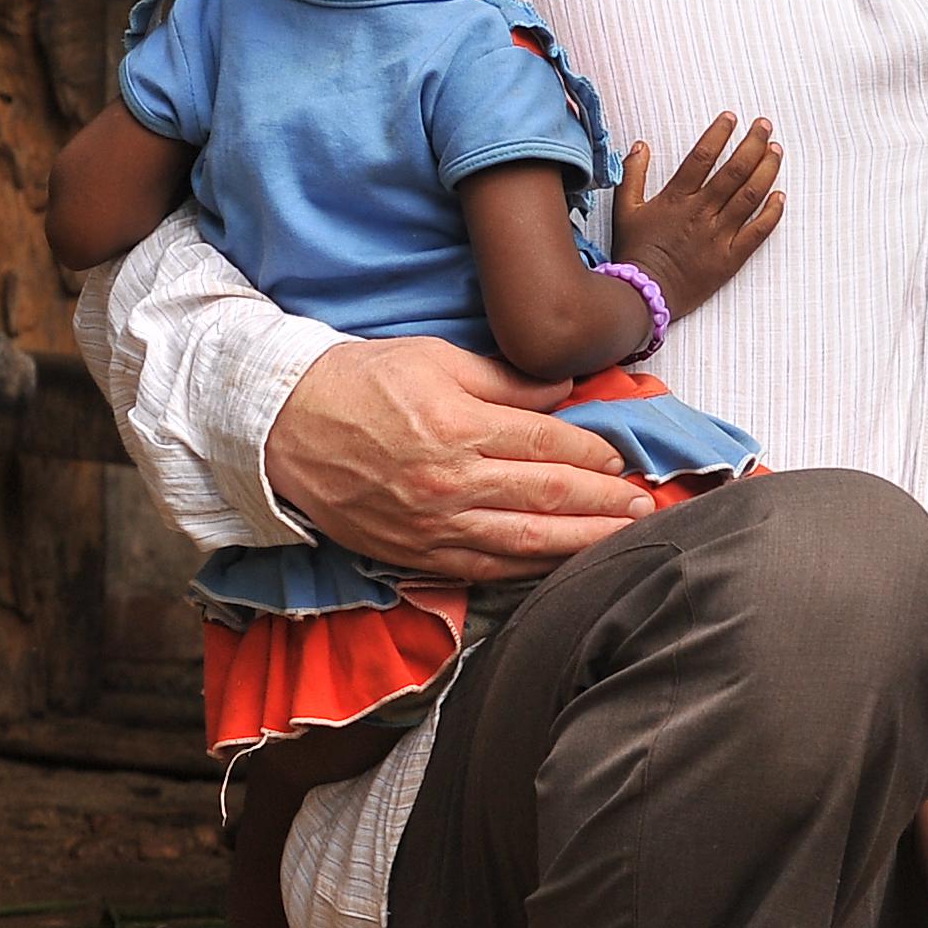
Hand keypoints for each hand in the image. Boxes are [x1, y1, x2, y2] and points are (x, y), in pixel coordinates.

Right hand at [263, 335, 654, 579]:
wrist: (280, 428)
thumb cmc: (359, 383)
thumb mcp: (435, 359)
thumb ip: (507, 380)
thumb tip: (568, 391)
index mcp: (457, 428)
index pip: (548, 447)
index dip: (596, 455)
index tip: (626, 457)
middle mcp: (448, 484)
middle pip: (548, 498)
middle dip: (605, 504)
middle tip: (646, 504)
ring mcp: (431, 526)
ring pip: (525, 542)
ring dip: (582, 542)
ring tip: (623, 538)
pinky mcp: (414, 554)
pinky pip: (487, 568)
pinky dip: (531, 567)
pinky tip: (561, 562)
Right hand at [616, 112, 784, 320]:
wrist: (644, 295)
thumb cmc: (635, 252)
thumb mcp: (625, 210)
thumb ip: (633, 175)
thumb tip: (641, 145)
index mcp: (676, 198)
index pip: (702, 156)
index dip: (719, 134)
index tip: (732, 117)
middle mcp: (701, 212)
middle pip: (733, 171)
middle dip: (752, 144)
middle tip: (765, 126)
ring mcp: (718, 235)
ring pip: (750, 196)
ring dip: (766, 170)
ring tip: (776, 151)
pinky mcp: (730, 258)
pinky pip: (757, 232)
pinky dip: (771, 213)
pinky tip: (780, 196)